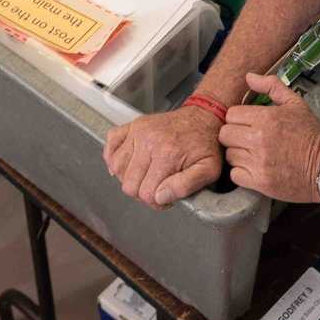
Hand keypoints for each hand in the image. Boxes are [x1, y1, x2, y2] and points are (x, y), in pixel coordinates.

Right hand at [104, 105, 223, 208]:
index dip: (157, 202)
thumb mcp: (208, 169)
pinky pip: (110, 144)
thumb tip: (160, 196)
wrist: (203, 117)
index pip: (146, 194)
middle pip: (129, 184)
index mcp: (167, 154)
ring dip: (129, 177)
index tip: (167, 196)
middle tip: (157, 187)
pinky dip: (113, 157)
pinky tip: (128, 164)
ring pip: (117, 168)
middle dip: (142, 192)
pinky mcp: (132, 125)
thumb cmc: (206, 145)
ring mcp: (138, 131)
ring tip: (146, 175)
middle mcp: (148, 141)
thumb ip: (185, 186)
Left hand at [217, 73, 319, 203]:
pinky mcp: (259, 182)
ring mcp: (258, 162)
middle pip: (225, 135)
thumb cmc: (311, 133)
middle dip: (234, 135)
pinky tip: (254, 167)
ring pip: (229, 155)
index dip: (238, 118)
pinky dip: (241, 172)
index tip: (247, 123)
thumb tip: (248, 77)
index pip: (231, 114)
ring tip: (253, 153)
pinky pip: (235, 175)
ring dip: (238, 153)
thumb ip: (271, 86)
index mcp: (266, 118)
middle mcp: (258, 139)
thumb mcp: (295, 103)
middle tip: (247, 138)